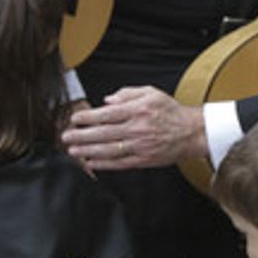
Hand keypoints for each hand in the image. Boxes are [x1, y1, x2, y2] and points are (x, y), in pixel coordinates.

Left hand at [60, 87, 206, 170]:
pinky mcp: (143, 160)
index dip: (89, 117)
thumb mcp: (151, 93)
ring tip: (73, 150)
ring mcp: (140, 146)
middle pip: (104, 133)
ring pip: (109, 150)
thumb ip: (128, 94)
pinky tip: (90, 162)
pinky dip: (103, 164)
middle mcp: (138, 129)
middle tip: (66, 136)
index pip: (108, 114)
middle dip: (82, 135)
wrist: (191, 132)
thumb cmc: (170, 112)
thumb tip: (107, 100)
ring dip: (88, 151)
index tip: (75, 118)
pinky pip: (119, 163)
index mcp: (138, 110)